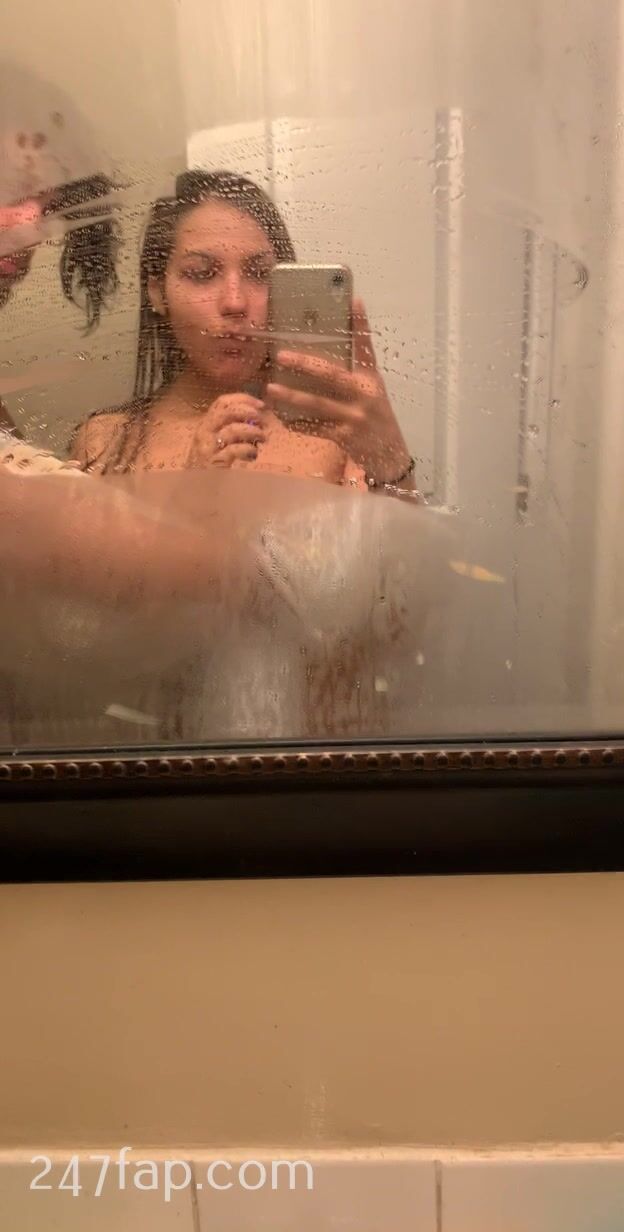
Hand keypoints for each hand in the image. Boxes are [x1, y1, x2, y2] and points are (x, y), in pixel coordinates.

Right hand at [190, 393, 265, 468]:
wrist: (193, 490)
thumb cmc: (208, 466)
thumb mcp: (215, 443)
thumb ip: (229, 429)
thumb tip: (255, 418)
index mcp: (205, 424)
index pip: (222, 402)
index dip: (243, 399)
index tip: (261, 404)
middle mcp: (203, 432)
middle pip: (226, 412)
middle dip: (248, 412)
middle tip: (262, 419)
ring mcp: (207, 447)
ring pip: (232, 430)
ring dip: (252, 431)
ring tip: (263, 438)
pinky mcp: (214, 462)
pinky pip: (234, 450)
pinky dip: (248, 450)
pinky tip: (253, 455)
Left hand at [267, 299, 411, 484]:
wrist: (390, 456)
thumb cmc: (376, 419)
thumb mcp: (372, 392)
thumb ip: (356, 370)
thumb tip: (331, 351)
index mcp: (371, 380)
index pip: (366, 347)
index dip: (361, 324)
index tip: (354, 300)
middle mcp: (364, 395)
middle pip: (332, 375)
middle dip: (305, 363)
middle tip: (282, 354)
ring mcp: (354, 417)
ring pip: (317, 404)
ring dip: (292, 397)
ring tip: (271, 388)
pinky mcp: (345, 437)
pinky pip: (315, 428)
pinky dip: (297, 423)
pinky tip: (281, 417)